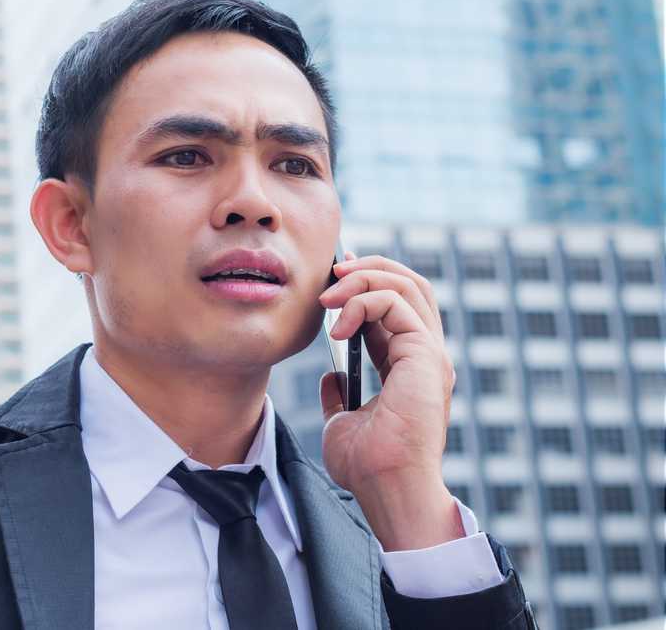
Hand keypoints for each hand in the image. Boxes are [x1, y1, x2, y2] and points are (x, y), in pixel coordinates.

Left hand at [317, 251, 462, 550]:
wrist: (386, 489)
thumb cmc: (369, 467)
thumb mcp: (343, 422)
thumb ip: (340, 396)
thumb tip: (330, 377)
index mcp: (412, 367)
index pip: (397, 306)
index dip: (367, 283)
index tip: (332, 277)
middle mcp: (426, 356)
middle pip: (411, 284)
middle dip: (370, 268)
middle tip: (332, 271)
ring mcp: (430, 354)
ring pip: (407, 285)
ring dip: (362, 279)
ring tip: (327, 296)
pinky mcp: (425, 356)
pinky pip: (396, 303)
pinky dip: (362, 301)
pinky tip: (336, 323)